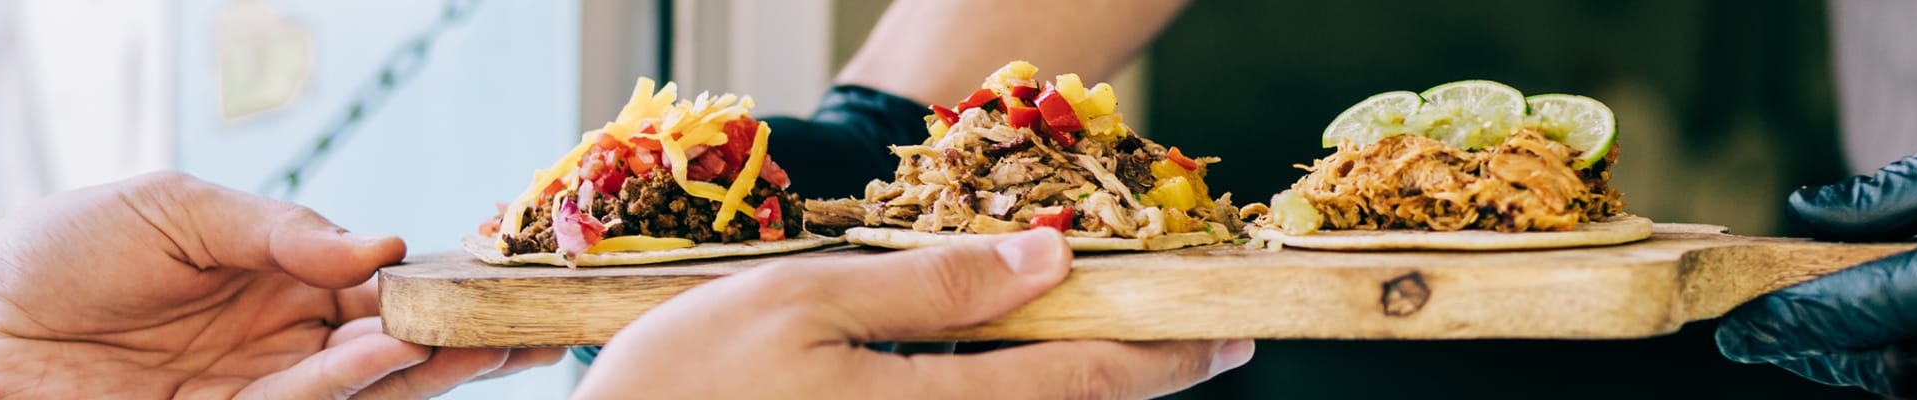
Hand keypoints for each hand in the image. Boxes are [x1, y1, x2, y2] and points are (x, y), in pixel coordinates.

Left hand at [0, 172, 563, 398]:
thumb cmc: (68, 248)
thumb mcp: (180, 208)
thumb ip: (284, 229)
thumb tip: (385, 247)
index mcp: (283, 274)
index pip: (386, 281)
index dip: (448, 282)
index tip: (507, 278)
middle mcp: (285, 334)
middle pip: (396, 340)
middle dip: (467, 338)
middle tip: (536, 331)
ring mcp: (257, 383)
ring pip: (365, 381)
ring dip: (427, 364)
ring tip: (484, 340)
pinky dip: (351, 381)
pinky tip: (395, 351)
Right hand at [576, 229, 1253, 398]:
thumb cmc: (684, 386)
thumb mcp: (801, 302)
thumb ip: (932, 289)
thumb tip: (1044, 262)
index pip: (1081, 385)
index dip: (1167, 359)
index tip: (1232, 333)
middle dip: (1145, 383)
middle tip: (1208, 344)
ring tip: (1128, 363)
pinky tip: (1024, 385)